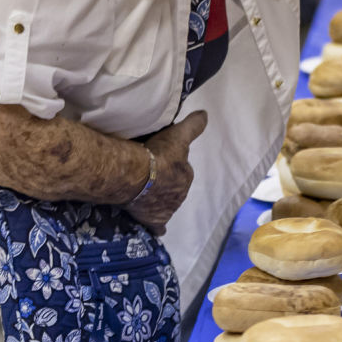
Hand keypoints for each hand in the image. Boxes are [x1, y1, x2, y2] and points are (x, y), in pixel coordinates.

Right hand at [126, 111, 207, 234]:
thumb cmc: (158, 154)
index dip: (171, 165)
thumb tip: (206, 115)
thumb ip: (193, 125)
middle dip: (164, 183)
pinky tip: (152, 223)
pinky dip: (156, 225)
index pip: (181, 171)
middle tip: (149, 175)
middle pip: (172, 188)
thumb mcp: (178, 134)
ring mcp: (168, 210)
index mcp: (186, 176)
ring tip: (143, 192)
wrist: (136, 175)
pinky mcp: (154, 221)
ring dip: (157, 199)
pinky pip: (158, 226)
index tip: (160, 160)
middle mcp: (180, 195)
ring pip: (165, 204)